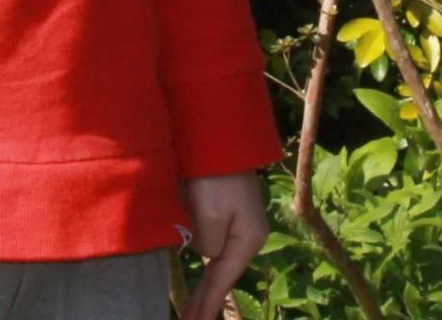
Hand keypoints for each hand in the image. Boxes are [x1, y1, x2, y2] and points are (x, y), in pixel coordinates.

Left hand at [180, 170, 268, 319]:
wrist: (220, 139)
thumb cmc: (214, 178)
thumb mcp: (208, 218)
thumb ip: (207, 245)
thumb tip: (207, 252)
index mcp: (248, 239)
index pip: (222, 281)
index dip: (207, 305)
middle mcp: (248, 235)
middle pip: (222, 273)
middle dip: (207, 299)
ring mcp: (239, 222)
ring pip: (217, 258)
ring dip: (205, 279)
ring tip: (193, 304)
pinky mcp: (227, 210)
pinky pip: (213, 242)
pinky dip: (205, 259)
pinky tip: (200, 270)